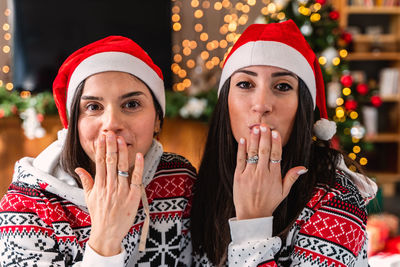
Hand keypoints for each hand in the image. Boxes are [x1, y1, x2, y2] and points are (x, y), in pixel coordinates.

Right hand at [75, 132, 142, 255]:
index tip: (101, 137)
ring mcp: (121, 191)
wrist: (107, 233)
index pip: (100, 163)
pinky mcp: (133, 197)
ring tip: (121, 139)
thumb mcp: (89, 198)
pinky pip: (136, 179)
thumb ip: (86, 181)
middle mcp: (110, 186)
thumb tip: (79, 168)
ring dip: (122, 152)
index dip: (101, 149)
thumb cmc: (99, 215)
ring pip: (122, 168)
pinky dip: (138, 167)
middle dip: (110, 146)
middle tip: (111, 132)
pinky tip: (139, 155)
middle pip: (110, 162)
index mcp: (99, 185)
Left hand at [233, 124, 306, 219]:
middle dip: (264, 138)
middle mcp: (262, 174)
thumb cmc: (269, 203)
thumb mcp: (283, 192)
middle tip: (265, 126)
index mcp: (274, 176)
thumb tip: (304, 167)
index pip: (276, 156)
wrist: (252, 216)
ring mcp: (249, 174)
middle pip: (264, 152)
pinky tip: (242, 139)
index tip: (276, 133)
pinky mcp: (238, 176)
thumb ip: (292, 178)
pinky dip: (241, 149)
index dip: (276, 143)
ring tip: (255, 128)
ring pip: (252, 153)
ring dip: (254, 140)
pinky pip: (240, 160)